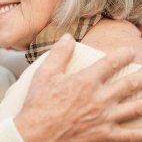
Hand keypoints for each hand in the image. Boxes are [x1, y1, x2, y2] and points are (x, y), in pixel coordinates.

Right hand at [15, 34, 141, 141]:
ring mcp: (105, 118)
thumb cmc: (40, 104)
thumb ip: (59, 53)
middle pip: (128, 84)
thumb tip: (68, 37)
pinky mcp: (105, 135)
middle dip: (140, 76)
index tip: (129, 51)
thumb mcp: (45, 73)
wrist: (38, 134)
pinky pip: (131, 135)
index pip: (110, 64)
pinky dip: (141, 131)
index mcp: (86, 81)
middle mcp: (100, 98)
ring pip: (135, 107)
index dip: (122, 55)